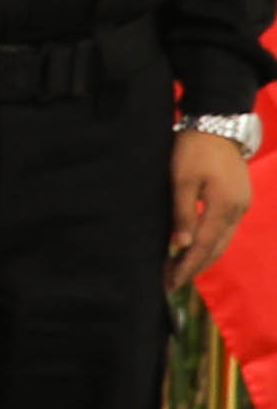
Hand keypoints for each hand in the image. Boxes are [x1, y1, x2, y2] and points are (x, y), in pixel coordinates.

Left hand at [182, 127, 256, 286]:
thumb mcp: (182, 180)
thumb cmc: (194, 149)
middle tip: (169, 284)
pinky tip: (194, 249)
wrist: (219, 125)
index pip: (203, 247)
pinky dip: (209, 244)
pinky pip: (224, 231)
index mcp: (224, 207)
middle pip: (215, 250)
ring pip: (221, 242)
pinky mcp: (238, 201)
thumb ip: (182, 213)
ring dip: (201, 259)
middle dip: (193, 268)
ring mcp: (240, 206)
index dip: (186, 267)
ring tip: (178, 271)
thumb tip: (179, 245)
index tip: (169, 283)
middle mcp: (237, 211)